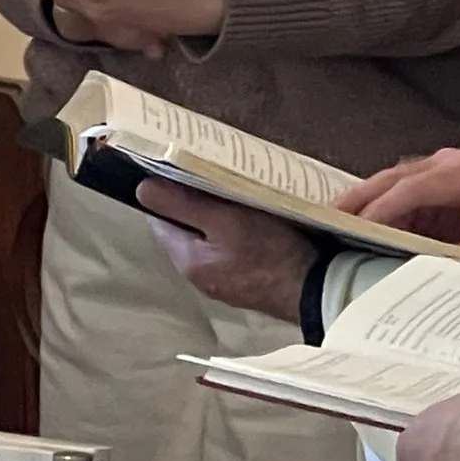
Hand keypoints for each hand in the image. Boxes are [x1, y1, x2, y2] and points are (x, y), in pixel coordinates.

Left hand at [140, 179, 315, 321]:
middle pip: (184, 229)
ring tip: (234, 194)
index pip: (159, 219)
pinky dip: (235, 232)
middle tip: (213, 179)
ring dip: (216, 217)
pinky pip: (230, 249)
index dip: (166, 193)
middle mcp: (200, 276)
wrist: (318, 290)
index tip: (181, 171)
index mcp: (188, 261)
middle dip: (193, 204)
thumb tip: (141, 190)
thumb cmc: (269, 251)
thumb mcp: (225, 220)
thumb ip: (182, 205)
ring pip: (208, 238)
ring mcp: (224, 282)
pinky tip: (252, 219)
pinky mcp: (247, 282)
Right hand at [339, 148, 459, 251]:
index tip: (358, 223)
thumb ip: (447, 253)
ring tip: (338, 218)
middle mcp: (452, 162)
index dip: (383, 206)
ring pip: (395, 182)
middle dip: (363, 196)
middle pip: (396, 176)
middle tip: (331, 213)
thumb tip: (407, 266)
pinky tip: (364, 223)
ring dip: (369, 201)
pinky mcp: (439, 184)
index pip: (414, 186)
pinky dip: (385, 208)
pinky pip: (405, 194)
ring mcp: (444, 169)